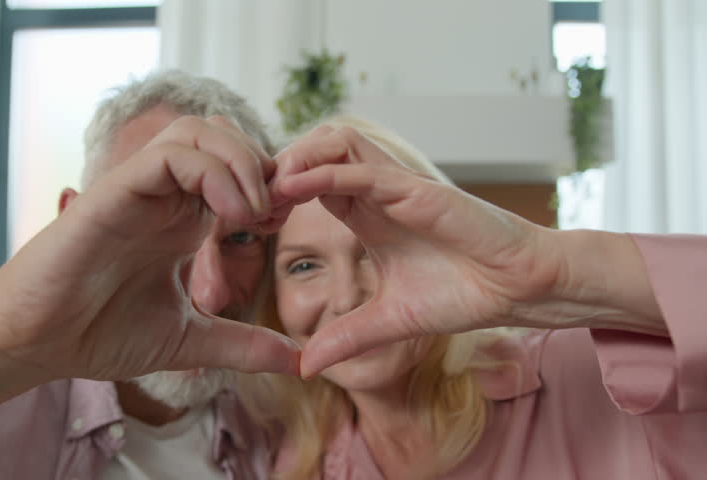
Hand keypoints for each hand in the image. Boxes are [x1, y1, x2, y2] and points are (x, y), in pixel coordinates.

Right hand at [0, 116, 299, 417]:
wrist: (36, 344)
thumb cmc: (99, 335)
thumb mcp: (189, 340)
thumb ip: (243, 344)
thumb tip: (299, 361)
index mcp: (183, 221)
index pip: (238, 171)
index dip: (272, 186)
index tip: (286, 221)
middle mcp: (165, 197)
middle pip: (224, 136)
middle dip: (262, 165)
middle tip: (276, 211)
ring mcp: (141, 190)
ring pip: (200, 132)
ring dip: (240, 162)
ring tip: (253, 213)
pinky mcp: (116, 190)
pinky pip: (170, 154)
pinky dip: (211, 172)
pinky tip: (230, 215)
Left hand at [272, 126, 564, 376]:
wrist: (517, 289)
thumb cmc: (462, 293)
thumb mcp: (389, 321)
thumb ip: (347, 338)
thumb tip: (305, 367)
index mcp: (366, 215)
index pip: (309, 183)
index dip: (276, 194)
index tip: (250, 220)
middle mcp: (377, 193)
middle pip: (316, 151)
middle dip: (277, 167)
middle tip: (250, 199)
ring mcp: (396, 187)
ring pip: (336, 143)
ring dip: (297, 158)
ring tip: (269, 189)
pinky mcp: (416, 190)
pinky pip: (362, 169)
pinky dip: (324, 173)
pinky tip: (293, 187)